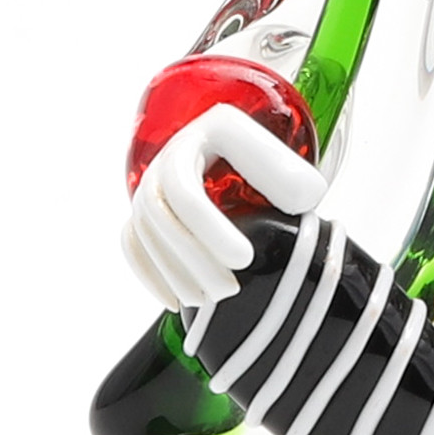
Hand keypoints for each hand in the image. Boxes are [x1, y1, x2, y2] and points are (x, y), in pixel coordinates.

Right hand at [122, 105, 326, 312]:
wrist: (254, 155)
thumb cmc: (276, 163)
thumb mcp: (292, 162)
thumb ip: (296, 179)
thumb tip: (300, 201)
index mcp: (207, 133)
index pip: (187, 187)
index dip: (209, 227)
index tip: (244, 258)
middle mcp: (172, 155)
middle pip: (160, 212)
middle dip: (191, 257)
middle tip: (229, 289)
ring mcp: (155, 183)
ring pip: (144, 232)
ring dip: (173, 272)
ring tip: (209, 299)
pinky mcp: (148, 212)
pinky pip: (133, 244)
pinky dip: (150, 274)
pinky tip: (174, 301)